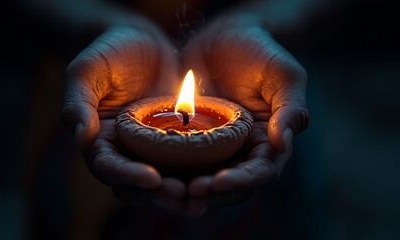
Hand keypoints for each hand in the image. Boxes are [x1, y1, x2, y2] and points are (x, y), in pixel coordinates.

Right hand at [62, 22, 185, 211]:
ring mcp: (152, 147)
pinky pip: (186, 160)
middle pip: (136, 184)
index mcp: (100, 139)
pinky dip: (197, 171)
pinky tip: (215, 176)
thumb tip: (82, 139)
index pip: (108, 167)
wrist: (143, 39)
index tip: (151, 179)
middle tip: (181, 195)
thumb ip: (78, 104)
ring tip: (198, 196)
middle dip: (157, 194)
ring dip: (178, 191)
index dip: (127, 176)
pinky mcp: (176, 139)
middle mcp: (126, 149)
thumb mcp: (87, 71)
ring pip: (163, 178)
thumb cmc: (109, 52)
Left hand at [182, 18, 308, 215]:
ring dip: (188, 190)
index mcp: (266, 143)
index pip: (260, 173)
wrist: (226, 36)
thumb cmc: (261, 53)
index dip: (241, 182)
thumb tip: (282, 145)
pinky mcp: (189, 138)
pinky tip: (152, 173)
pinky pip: (179, 159)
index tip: (219, 183)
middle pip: (230, 186)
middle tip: (190, 195)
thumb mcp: (284, 76)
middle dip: (212, 193)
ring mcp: (214, 147)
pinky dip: (169, 170)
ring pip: (203, 178)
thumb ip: (290, 110)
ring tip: (169, 191)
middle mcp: (240, 151)